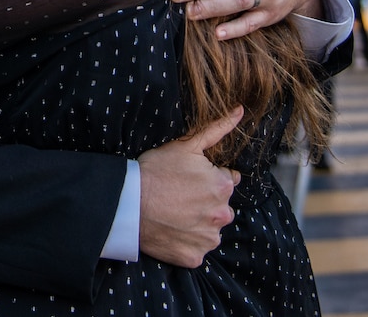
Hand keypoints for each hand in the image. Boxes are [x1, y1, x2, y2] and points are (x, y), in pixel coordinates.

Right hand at [137, 108, 242, 267]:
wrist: (127, 202)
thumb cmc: (155, 170)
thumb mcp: (186, 144)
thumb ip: (217, 129)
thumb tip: (240, 111)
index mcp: (222, 187)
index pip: (225, 183)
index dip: (206, 179)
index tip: (187, 180)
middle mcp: (222, 215)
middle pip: (220, 208)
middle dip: (205, 202)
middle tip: (178, 196)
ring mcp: (208, 239)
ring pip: (209, 230)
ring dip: (198, 223)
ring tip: (173, 213)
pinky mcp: (194, 257)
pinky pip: (196, 250)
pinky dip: (186, 242)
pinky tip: (171, 230)